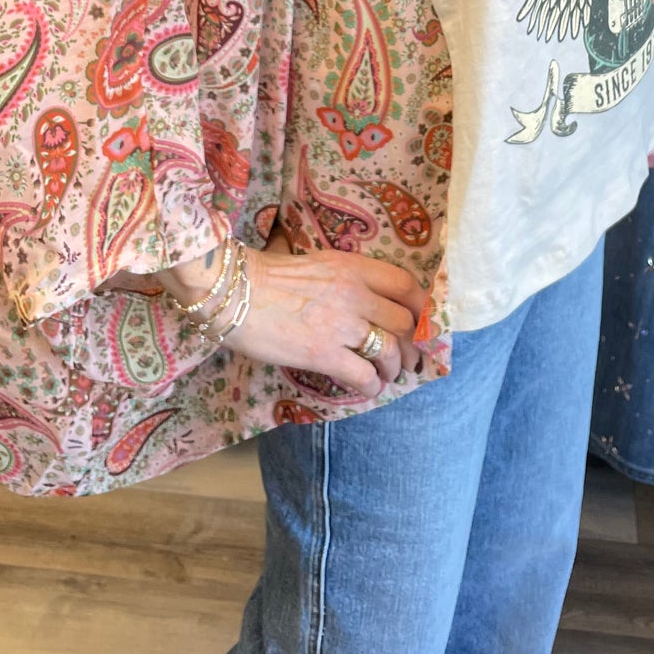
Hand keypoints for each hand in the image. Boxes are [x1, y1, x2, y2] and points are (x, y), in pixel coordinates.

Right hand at [159, 234, 425, 398]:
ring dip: (393, 368)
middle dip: (411, 345)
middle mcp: (355, 293)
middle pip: (403, 322)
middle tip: (408, 358)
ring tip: (388, 375)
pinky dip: (372, 386)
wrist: (233, 293)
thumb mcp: (318, 264)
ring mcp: (341, 324)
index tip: (420, 322)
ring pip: (389, 350)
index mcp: (353, 267)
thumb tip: (367, 299)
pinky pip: (363, 375)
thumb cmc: (268, 276)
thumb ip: (346, 279)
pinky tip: (369, 389)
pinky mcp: (324, 354)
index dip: (420, 307)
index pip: (406, 285)